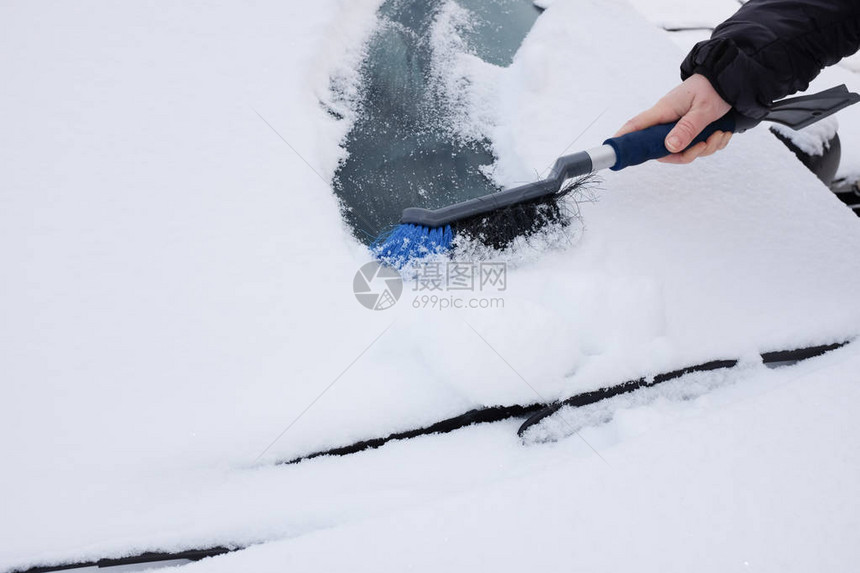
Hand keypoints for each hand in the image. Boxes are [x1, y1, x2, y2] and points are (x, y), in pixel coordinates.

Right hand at [614, 74, 732, 163]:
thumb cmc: (714, 89)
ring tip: (718, 133)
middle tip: (703, 143)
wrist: (730, 80)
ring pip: (685, 151)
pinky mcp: (691, 131)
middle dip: (687, 153)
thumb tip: (669, 147)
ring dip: (706, 147)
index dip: (623, 138)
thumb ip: (686, 129)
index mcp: (664, 111)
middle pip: (664, 150)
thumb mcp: (702, 110)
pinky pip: (698, 147)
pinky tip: (721, 131)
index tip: (614, 150)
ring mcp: (679, 127)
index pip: (636, 126)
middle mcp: (668, 121)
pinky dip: (713, 144)